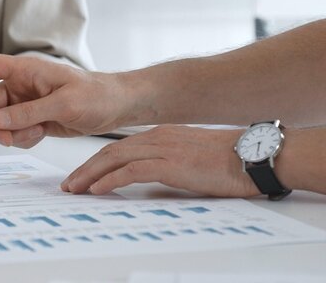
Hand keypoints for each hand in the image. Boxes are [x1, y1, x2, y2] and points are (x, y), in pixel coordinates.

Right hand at [0, 54, 131, 147]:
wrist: (116, 107)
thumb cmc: (97, 94)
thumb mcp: (64, 103)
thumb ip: (29, 112)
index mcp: (24, 70)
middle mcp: (20, 86)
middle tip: (8, 139)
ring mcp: (24, 104)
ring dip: (12, 134)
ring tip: (37, 133)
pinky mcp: (32, 120)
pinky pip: (14, 133)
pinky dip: (23, 139)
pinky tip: (42, 134)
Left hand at [61, 126, 258, 196]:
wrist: (257, 155)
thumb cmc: (233, 160)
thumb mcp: (193, 158)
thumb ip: (171, 163)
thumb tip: (155, 179)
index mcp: (162, 134)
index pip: (120, 147)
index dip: (97, 161)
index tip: (83, 175)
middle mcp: (157, 137)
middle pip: (109, 151)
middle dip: (85, 169)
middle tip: (69, 184)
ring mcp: (163, 149)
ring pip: (114, 159)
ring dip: (90, 175)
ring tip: (74, 189)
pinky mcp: (170, 164)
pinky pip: (131, 171)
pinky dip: (110, 180)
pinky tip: (97, 190)